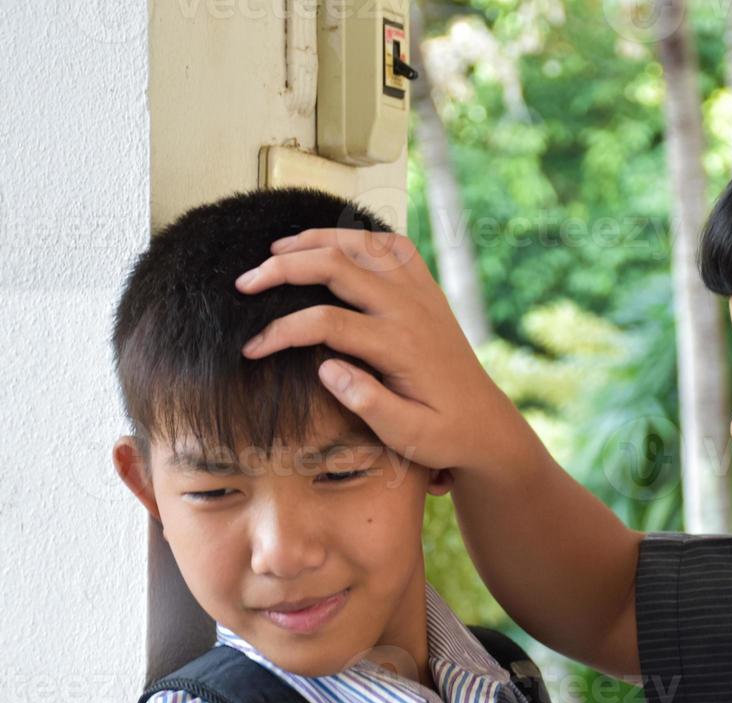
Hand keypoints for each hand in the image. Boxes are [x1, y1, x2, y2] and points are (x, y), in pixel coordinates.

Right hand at [233, 230, 521, 475]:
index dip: (280, 332)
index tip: (250, 350)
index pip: (325, 322)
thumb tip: (325, 368)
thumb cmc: (444, 436)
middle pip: (336, 266)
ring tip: (275, 251)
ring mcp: (421, 294)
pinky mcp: (428, 291)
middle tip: (244, 282)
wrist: (488, 426)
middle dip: (283, 269)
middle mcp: (410, 309)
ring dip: (316, 240)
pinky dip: (360, 237)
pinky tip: (334, 244)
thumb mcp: (407, 436)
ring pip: (362, 244)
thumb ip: (368, 403)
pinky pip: (394, 246)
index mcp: (400, 346)